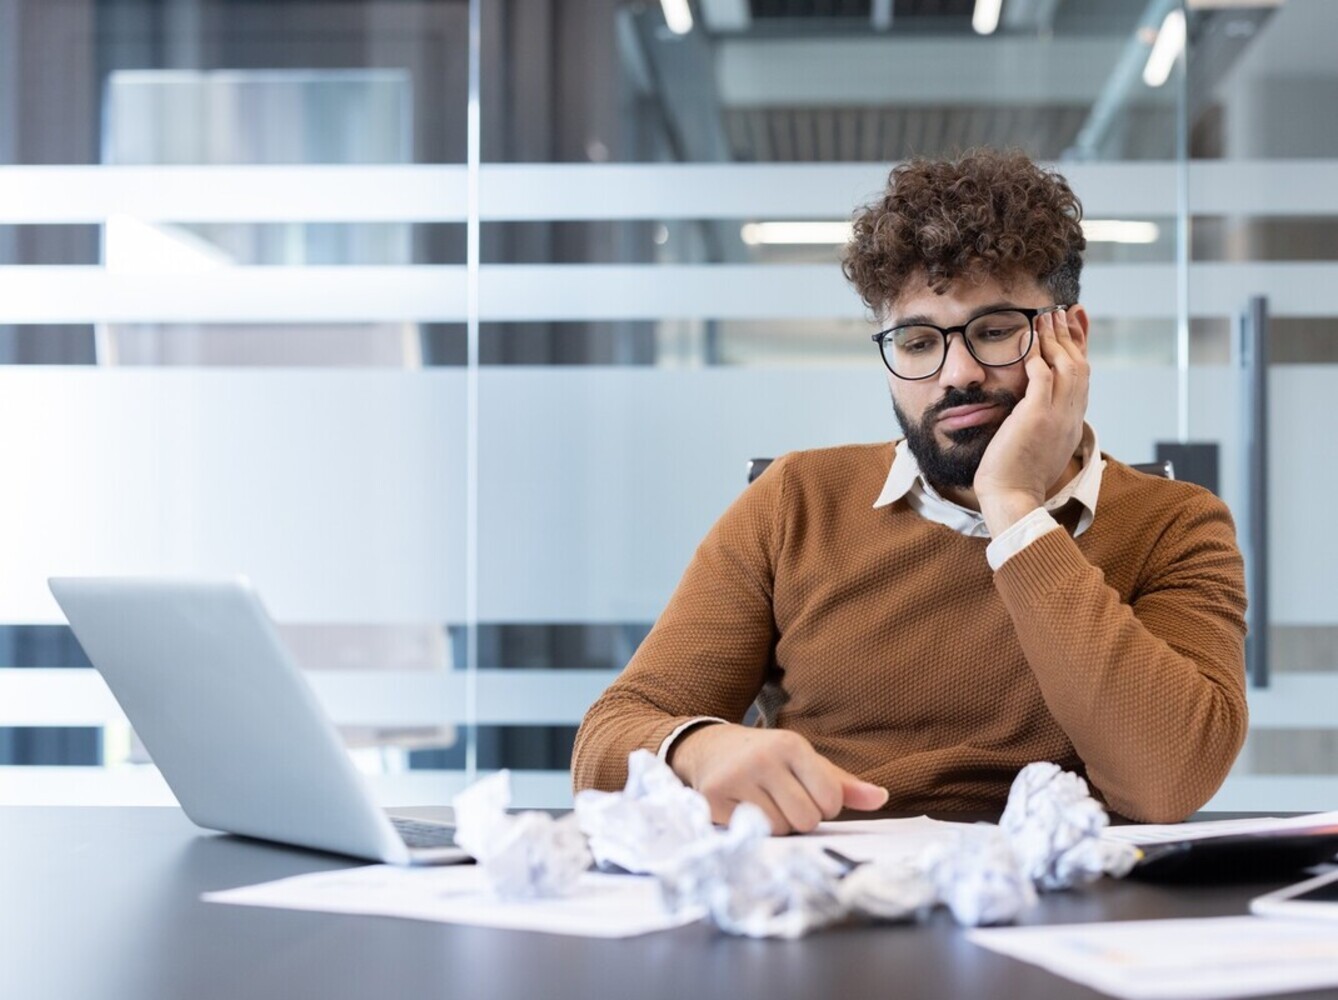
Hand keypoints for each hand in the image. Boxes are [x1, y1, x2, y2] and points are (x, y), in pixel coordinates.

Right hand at [668, 723, 889, 833]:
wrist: (710, 747)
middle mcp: (763, 758)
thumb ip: (844, 784)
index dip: (824, 806)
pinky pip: (752, 833)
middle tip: (783, 800)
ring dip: (777, 825)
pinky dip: (753, 827)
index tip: (807, 793)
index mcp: (791, 745)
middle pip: (806, 819)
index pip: (830, 800)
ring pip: (780, 829)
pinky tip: (743, 807)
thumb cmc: (769, 759)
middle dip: (800, 817)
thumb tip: (882, 798)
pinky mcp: (714, 798)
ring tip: (763, 802)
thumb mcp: (806, 762)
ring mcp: (736, 778)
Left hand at [973, 305, 1088, 534]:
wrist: (1011, 498)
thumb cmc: (1015, 477)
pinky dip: (1038, 357)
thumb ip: (1039, 422)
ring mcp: (1056, 416)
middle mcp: (1071, 417)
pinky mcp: (1037, 417)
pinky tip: (1029, 342)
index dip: (1081, 348)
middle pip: (1079, 366)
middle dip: (1072, 335)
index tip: (1077, 325)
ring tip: (1045, 317)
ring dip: (1056, 339)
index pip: (1082, 378)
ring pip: (1066, 366)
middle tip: (1063, 311)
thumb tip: (1029, 407)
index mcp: (1072, 424)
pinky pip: (1042, 377)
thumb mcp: (1037, 445)